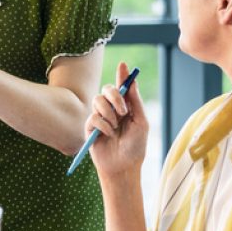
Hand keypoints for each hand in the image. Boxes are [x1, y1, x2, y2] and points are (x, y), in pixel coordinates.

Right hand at [86, 61, 149, 176]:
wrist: (123, 166)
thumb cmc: (135, 147)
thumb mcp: (141, 122)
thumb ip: (135, 102)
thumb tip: (132, 82)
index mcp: (125, 107)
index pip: (122, 87)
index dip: (122, 74)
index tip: (124, 64)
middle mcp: (111, 110)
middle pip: (107, 89)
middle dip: (115, 96)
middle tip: (123, 110)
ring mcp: (99, 117)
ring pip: (98, 100)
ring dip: (109, 113)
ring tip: (116, 127)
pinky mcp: (90, 127)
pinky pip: (93, 117)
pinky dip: (104, 125)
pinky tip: (109, 135)